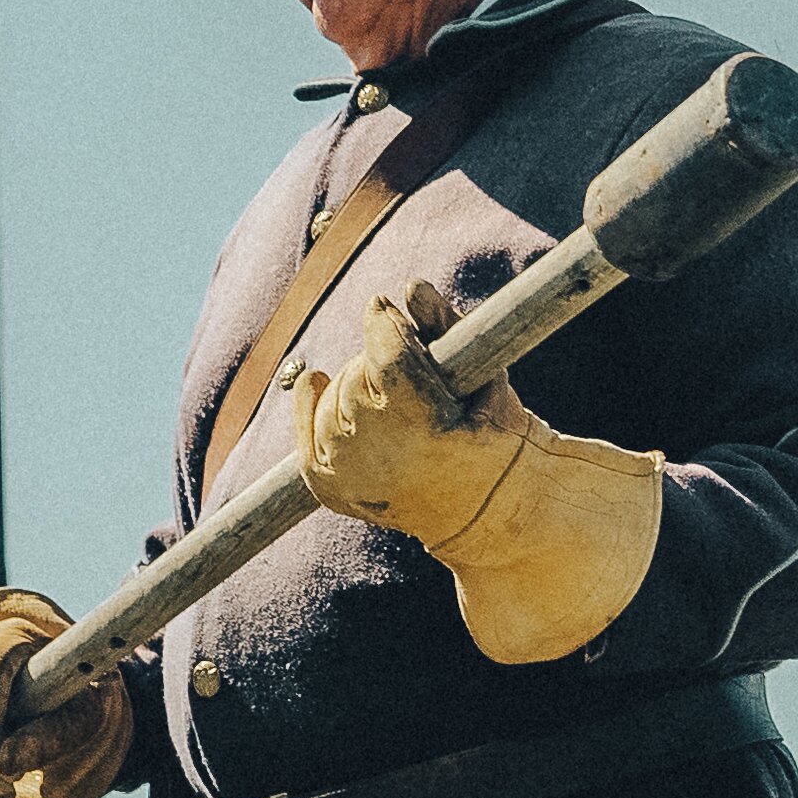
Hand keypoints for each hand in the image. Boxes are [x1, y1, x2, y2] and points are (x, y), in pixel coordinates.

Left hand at [291, 285, 524, 546]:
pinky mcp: (328, 486)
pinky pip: (304, 429)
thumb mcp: (487, 377)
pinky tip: (320, 385)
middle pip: (356, 373)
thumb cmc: (493, 434)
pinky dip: (311, 403)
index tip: (384, 308)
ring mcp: (348, 472)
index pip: (384, 350)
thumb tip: (411, 287)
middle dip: (377, 364)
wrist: (488, 511)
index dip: (382, 322)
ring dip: (353, 387)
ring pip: (331, 396)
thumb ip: (447, 326)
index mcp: (425, 425)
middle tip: (404, 372)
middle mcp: (378, 452)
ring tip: (387, 399)